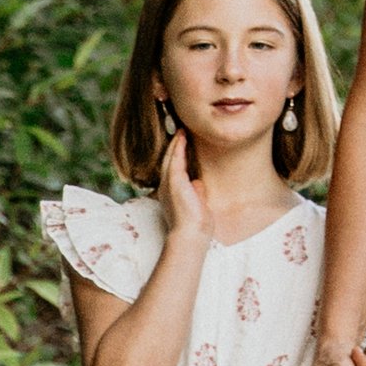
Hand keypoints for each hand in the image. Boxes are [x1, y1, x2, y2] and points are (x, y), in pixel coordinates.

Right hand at [157, 122, 207, 237]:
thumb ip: (196, 192)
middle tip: (179, 131)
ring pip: (170, 157)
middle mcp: (166, 186)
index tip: (182, 143)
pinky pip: (175, 159)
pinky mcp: (174, 181)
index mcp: (172, 192)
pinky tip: (181, 137)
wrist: (191, 235)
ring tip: (180, 130)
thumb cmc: (196, 225)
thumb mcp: (197, 204)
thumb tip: (198, 183)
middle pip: (169, 160)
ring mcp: (168, 183)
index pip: (174, 169)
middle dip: (173, 146)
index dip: (177, 155)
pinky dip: (177, 147)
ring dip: (175, 143)